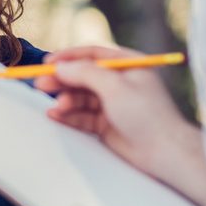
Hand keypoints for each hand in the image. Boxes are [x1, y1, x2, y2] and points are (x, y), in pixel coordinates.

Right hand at [33, 46, 191, 184]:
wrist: (164, 152)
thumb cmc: (147, 114)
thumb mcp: (114, 86)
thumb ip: (85, 73)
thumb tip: (60, 66)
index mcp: (126, 65)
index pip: (92, 54)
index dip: (68, 57)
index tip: (47, 63)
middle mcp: (118, 82)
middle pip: (82, 76)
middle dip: (62, 80)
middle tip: (41, 84)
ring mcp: (111, 104)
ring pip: (80, 97)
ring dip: (65, 100)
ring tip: (57, 107)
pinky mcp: (105, 124)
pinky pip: (81, 115)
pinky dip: (68, 115)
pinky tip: (55, 115)